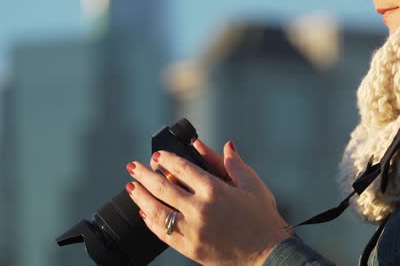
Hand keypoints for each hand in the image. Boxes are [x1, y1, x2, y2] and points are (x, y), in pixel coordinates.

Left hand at [126, 141, 290, 265]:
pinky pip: (163, 233)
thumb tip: (226, 145)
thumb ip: (235, 165)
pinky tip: (145, 213)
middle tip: (132, 167)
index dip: (166, 159)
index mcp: (215, 190)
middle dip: (144, 175)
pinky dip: (151, 222)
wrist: (268, 254)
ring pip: (157, 211)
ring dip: (141, 197)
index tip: (157, 156)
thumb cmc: (263, 219)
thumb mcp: (253, 186)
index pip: (181, 168)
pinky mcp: (190, 248)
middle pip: (162, 187)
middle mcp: (200, 209)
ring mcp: (193, 230)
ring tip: (132, 187)